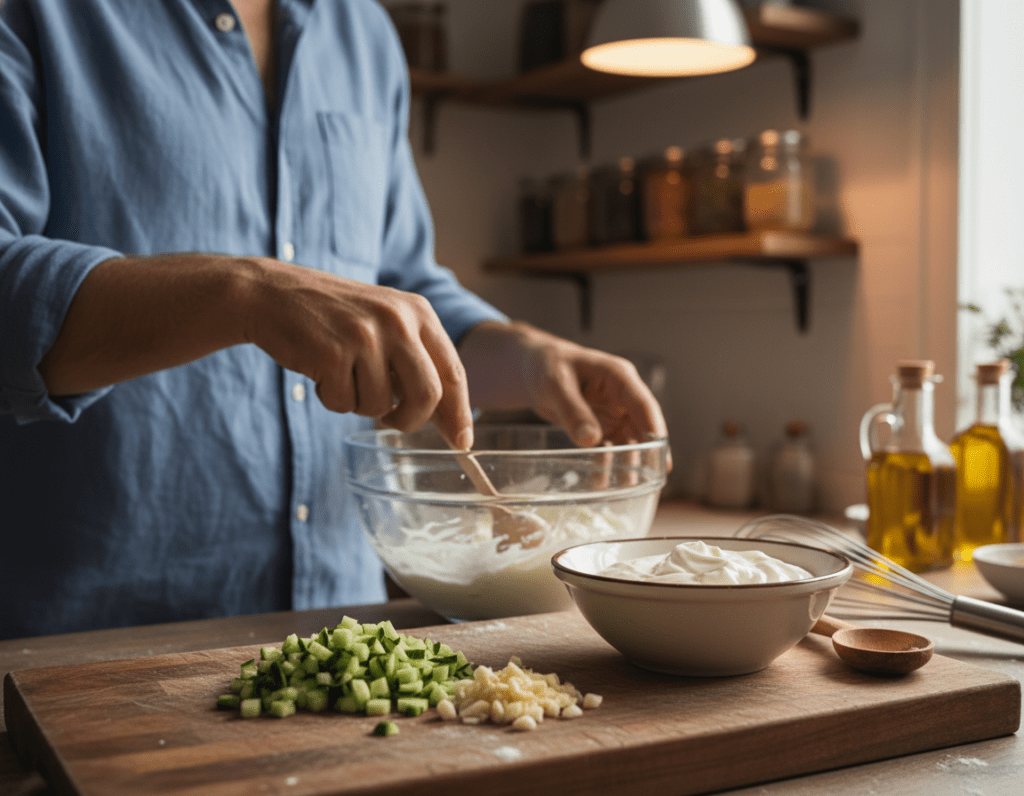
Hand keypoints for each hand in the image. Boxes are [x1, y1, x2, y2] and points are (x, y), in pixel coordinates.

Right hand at [39, 253, 474, 449]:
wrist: (271, 294)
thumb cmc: (332, 317)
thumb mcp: (384, 323)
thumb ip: (416, 361)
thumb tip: (449, 418)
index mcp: (418, 312)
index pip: (453, 372)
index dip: (459, 412)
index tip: (462, 442)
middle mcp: (398, 321)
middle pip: (427, 397)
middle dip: (409, 420)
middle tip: (390, 420)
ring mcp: (366, 336)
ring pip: (381, 406)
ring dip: (360, 403)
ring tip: (342, 375)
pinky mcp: (334, 353)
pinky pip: (346, 403)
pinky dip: (333, 398)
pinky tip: (321, 371)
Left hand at [459, 321, 670, 466]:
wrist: (532, 369)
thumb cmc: (545, 366)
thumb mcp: (556, 385)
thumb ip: (573, 410)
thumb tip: (591, 439)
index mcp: (618, 376)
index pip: (644, 405)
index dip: (655, 430)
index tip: (662, 456)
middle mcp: (621, 395)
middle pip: (642, 426)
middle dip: (645, 453)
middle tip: (647, 481)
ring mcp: (612, 411)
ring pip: (628, 440)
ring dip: (626, 462)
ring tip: (623, 486)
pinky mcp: (600, 424)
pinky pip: (609, 446)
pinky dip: (606, 463)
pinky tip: (600, 480)